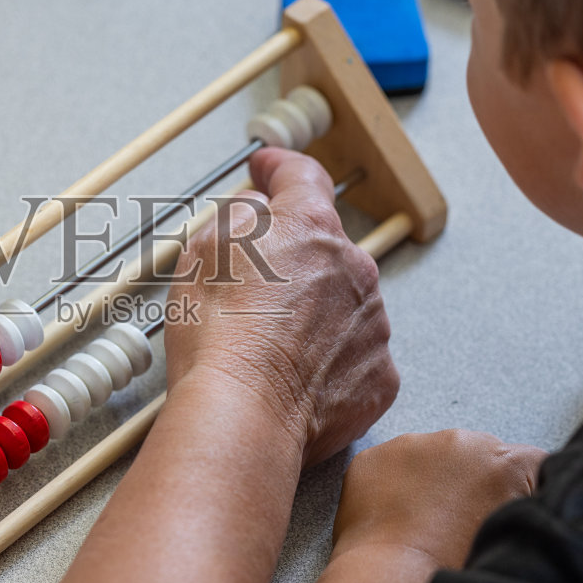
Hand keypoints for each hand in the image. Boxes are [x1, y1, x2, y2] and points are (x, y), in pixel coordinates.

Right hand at [164, 148, 399, 467]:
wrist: (244, 414)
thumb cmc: (217, 336)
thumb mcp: (203, 251)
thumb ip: (237, 216)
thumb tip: (255, 209)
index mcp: (310, 228)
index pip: (302, 177)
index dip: (280, 168)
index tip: (268, 169)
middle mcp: (354, 269)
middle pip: (324, 248)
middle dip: (292, 261)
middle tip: (250, 290)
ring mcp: (372, 324)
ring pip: (342, 303)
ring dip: (312, 313)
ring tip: (268, 344)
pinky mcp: (378, 375)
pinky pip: (355, 356)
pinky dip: (329, 362)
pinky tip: (294, 375)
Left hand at [332, 430, 544, 568]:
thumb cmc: (456, 574)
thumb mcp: (513, 545)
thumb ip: (529, 514)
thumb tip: (529, 505)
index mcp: (506, 463)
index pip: (533, 462)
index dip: (522, 488)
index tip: (505, 510)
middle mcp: (462, 442)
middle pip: (478, 455)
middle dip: (473, 482)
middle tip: (459, 524)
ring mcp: (413, 444)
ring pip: (432, 457)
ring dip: (433, 481)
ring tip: (424, 526)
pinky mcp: (375, 456)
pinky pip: (391, 466)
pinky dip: (393, 486)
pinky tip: (395, 520)